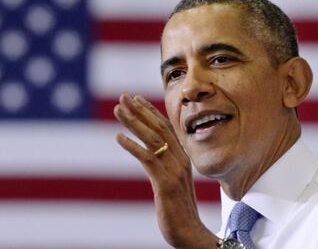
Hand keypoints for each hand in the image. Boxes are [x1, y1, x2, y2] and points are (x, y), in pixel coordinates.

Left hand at [114, 93, 217, 247]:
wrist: (190, 232)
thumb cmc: (179, 210)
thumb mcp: (173, 182)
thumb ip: (166, 166)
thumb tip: (154, 155)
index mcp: (182, 158)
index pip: (166, 129)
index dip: (151, 112)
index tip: (137, 99)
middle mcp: (180, 160)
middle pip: (159, 128)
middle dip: (140, 111)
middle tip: (123, 96)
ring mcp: (174, 171)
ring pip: (152, 139)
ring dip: (133, 122)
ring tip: (117, 110)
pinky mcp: (165, 183)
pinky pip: (148, 159)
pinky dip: (132, 146)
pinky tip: (118, 137)